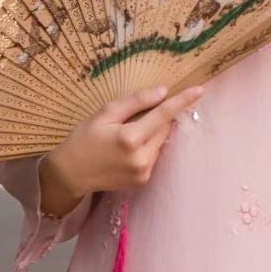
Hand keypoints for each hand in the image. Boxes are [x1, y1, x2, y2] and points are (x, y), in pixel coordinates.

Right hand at [40, 83, 203, 209]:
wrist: (70, 174)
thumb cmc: (83, 139)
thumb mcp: (104, 114)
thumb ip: (134, 102)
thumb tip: (162, 92)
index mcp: (130, 139)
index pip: (163, 114)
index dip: (182, 101)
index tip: (199, 90)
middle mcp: (141, 158)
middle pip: (164, 128)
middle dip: (157, 118)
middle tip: (134, 117)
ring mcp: (143, 172)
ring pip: (160, 143)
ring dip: (151, 134)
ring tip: (125, 136)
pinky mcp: (143, 181)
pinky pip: (153, 156)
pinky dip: (146, 148)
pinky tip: (126, 151)